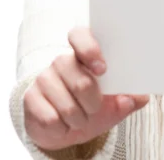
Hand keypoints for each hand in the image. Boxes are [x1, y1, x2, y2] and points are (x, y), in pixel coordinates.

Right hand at [24, 26, 149, 151]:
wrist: (66, 127)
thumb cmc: (94, 105)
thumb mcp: (117, 101)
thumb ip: (131, 98)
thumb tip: (132, 99)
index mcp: (85, 51)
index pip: (80, 35)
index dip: (90, 49)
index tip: (102, 69)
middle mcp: (63, 59)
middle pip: (81, 81)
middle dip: (93, 103)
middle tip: (95, 107)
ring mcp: (44, 77)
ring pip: (67, 105)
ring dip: (79, 119)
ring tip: (81, 117)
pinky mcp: (30, 97)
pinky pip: (51, 118)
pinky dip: (62, 128)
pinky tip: (63, 124)